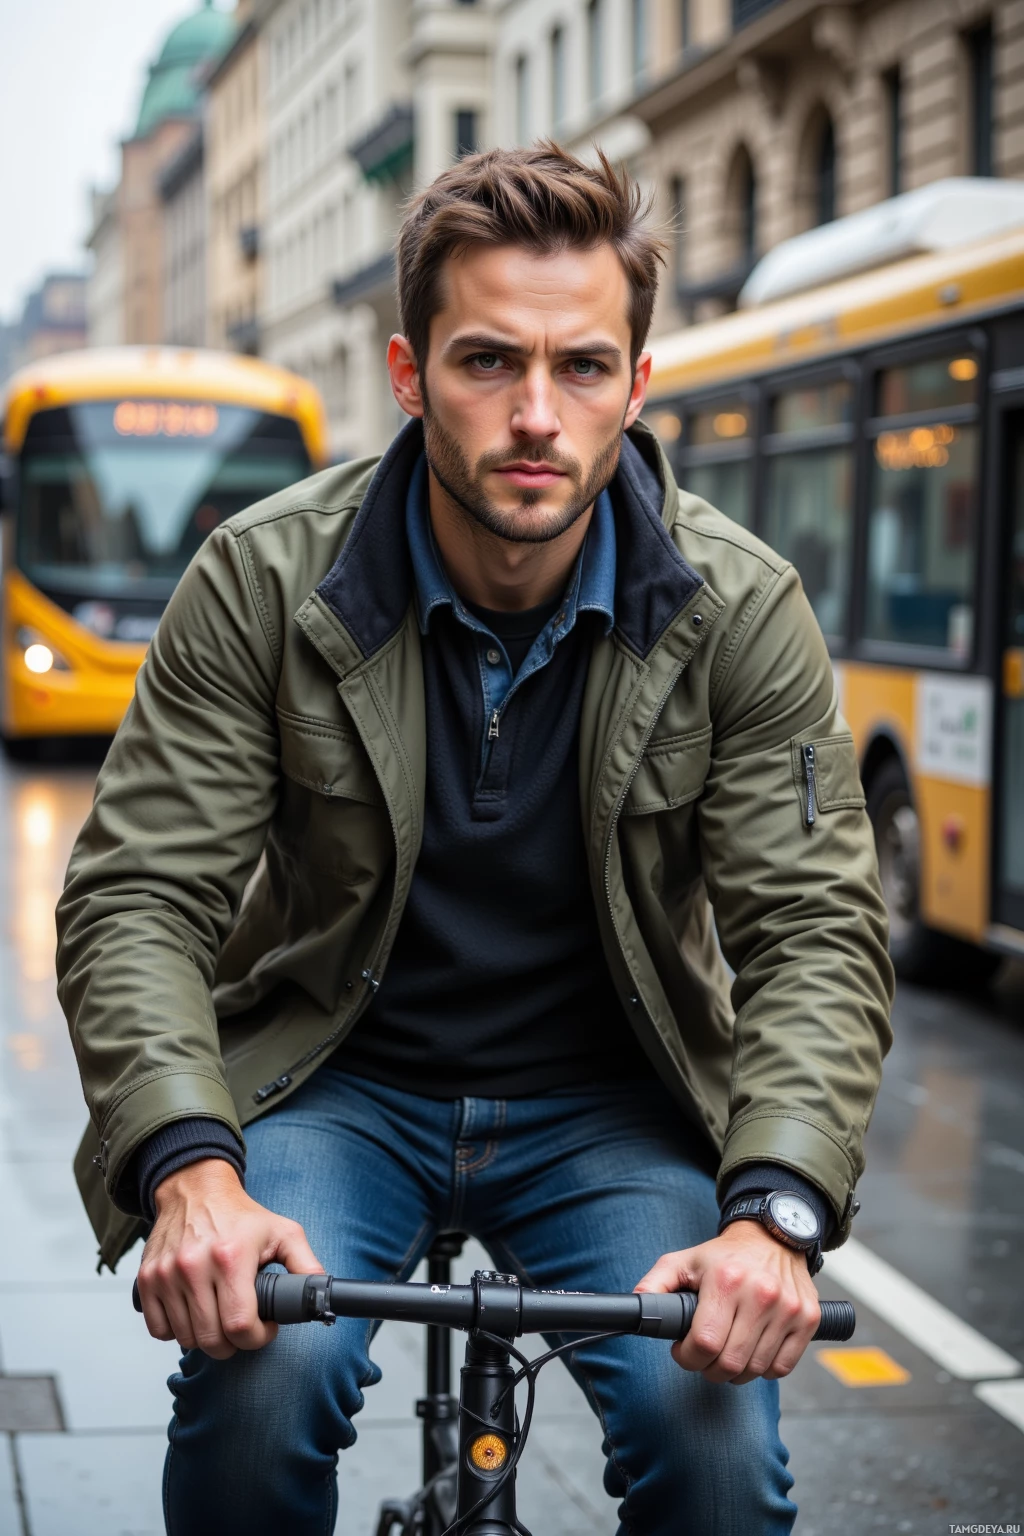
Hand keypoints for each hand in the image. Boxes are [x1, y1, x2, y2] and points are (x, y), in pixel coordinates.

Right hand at [136, 1158, 321, 1358]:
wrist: (195, 1190)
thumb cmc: (240, 1216)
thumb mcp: (283, 1232)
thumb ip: (305, 1265)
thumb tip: (321, 1295)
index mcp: (231, 1256)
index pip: (240, 1326)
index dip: (258, 1338)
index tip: (265, 1328)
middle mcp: (194, 1266)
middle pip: (213, 1340)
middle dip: (235, 1342)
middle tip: (244, 1325)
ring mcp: (166, 1275)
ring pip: (187, 1339)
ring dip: (207, 1336)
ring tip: (221, 1313)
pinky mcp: (147, 1280)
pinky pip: (159, 1331)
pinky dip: (178, 1330)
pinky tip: (195, 1311)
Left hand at [635, 1221, 820, 1382]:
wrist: (773, 1236)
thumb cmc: (724, 1255)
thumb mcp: (684, 1261)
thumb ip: (655, 1284)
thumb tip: (636, 1309)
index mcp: (726, 1280)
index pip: (705, 1343)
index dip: (687, 1357)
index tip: (683, 1351)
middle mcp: (761, 1294)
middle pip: (729, 1363)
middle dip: (708, 1369)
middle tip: (704, 1356)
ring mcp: (788, 1308)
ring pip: (755, 1370)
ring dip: (735, 1371)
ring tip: (727, 1351)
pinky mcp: (808, 1319)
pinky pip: (782, 1368)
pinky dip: (763, 1368)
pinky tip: (752, 1349)